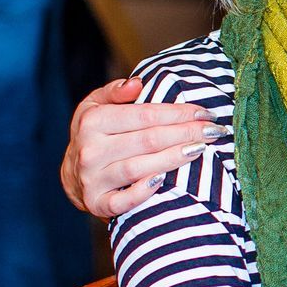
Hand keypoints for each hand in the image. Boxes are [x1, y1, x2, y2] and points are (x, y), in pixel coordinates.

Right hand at [61, 78, 221, 218]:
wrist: (72, 174)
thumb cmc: (95, 133)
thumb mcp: (96, 105)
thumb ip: (115, 91)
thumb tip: (137, 83)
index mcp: (93, 121)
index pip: (146, 115)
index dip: (180, 113)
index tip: (207, 112)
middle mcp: (90, 150)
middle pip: (148, 140)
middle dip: (187, 133)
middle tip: (215, 130)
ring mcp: (92, 179)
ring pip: (139, 168)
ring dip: (174, 158)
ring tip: (201, 149)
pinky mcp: (96, 203)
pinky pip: (120, 202)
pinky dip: (142, 193)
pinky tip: (163, 181)